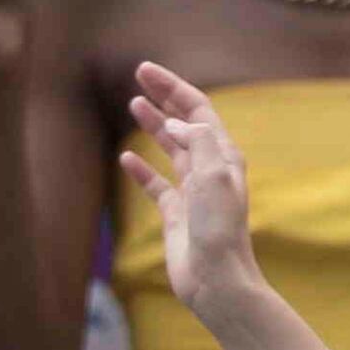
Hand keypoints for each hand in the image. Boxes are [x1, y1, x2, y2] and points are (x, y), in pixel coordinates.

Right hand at [121, 59, 267, 332]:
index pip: (197, 110)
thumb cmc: (219, 230)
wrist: (216, 279)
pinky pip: (156, 184)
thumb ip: (199, 142)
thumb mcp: (214, 176)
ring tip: (134, 104)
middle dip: (164, 97)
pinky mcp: (175, 213)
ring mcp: (192, 191)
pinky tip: (126, 159)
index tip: (145, 70)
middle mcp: (209, 169)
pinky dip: (141, 169)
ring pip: (170, 148)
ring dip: (153, 125)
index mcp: (223, 156)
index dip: (173, 87)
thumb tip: (176, 122)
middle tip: (139, 75)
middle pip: (184, 123)